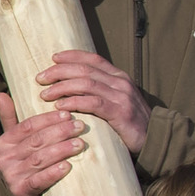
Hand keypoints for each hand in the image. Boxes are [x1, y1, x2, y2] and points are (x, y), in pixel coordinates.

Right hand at [0, 91, 88, 195]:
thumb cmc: (21, 163)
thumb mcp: (13, 141)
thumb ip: (9, 118)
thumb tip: (2, 93)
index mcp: (4, 142)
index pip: (27, 126)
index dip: (47, 119)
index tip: (67, 114)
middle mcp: (5, 158)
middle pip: (35, 141)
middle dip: (59, 132)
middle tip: (80, 126)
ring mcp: (12, 175)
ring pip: (39, 159)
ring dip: (61, 150)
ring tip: (79, 143)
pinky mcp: (21, 191)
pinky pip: (38, 181)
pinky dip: (53, 173)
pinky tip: (67, 166)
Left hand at [33, 50, 150, 153]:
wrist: (154, 139)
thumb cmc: (128, 122)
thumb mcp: (114, 101)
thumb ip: (98, 91)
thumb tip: (69, 86)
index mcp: (118, 77)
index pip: (93, 59)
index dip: (72, 56)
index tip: (53, 57)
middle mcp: (120, 83)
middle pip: (85, 70)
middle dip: (59, 71)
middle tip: (40, 78)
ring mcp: (121, 97)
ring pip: (86, 84)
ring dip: (62, 87)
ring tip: (45, 94)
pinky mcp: (120, 113)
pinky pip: (93, 103)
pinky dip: (74, 102)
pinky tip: (61, 105)